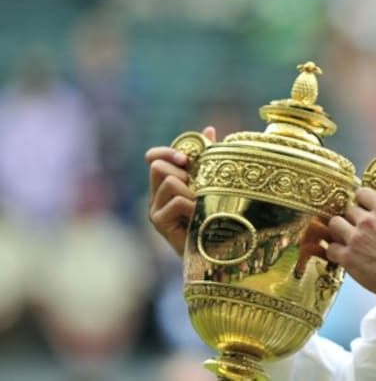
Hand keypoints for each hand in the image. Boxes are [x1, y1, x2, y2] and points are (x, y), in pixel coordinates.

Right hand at [145, 126, 215, 255]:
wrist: (216, 252)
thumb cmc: (216, 217)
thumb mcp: (213, 183)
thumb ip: (208, 158)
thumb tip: (208, 130)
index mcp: (166, 183)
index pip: (153, 157)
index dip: (167, 152)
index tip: (186, 159)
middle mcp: (156, 195)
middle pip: (158, 166)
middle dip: (182, 173)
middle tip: (197, 189)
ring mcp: (155, 210)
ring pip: (169, 181)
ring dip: (191, 190)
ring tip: (201, 206)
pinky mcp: (159, 223)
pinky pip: (176, 200)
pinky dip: (192, 205)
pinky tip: (199, 216)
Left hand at [326, 187, 375, 295]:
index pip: (362, 193)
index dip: (360, 200)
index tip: (361, 207)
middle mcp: (367, 221)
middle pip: (347, 210)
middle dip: (351, 219)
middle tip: (355, 229)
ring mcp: (355, 238)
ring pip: (334, 224)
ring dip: (338, 231)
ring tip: (344, 240)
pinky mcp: (346, 256)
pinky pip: (331, 248)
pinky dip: (334, 252)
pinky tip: (341, 256)